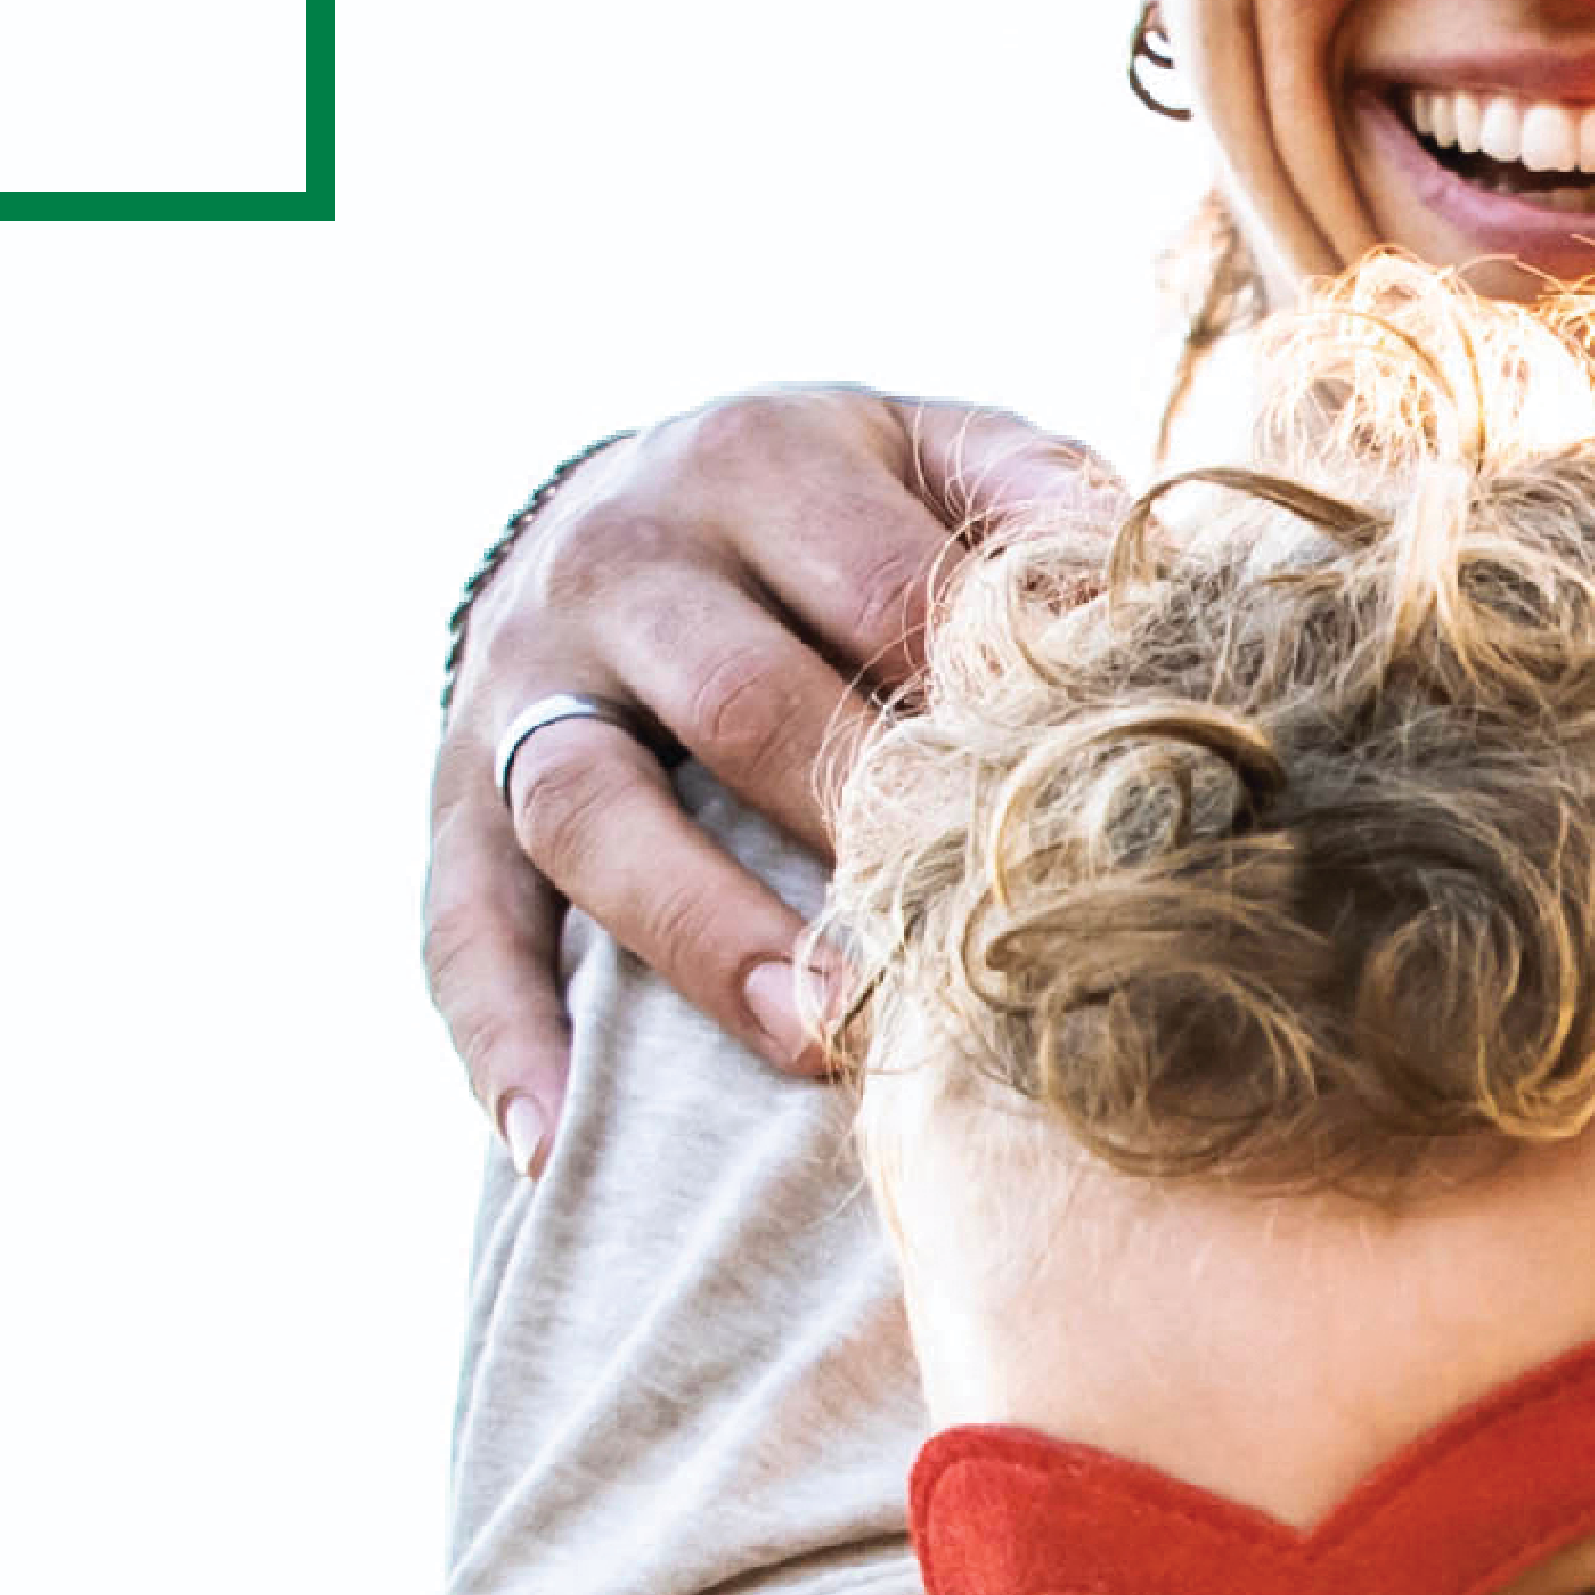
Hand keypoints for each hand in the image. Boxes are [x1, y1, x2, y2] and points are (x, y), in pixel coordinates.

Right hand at [419, 389, 1109, 1162]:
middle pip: (740, 702)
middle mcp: (617, 558)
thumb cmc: (828, 511)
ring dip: (704, 934)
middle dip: (860, 830)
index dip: (981, 707)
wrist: (610, 501)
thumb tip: (1142, 594)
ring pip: (590, 812)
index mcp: (755, 458)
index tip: (1077, 815)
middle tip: (974, 951)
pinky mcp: (451, 797)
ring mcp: (518, 684)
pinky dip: (500, 1035)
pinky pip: (459, 922)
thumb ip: (1036, 496)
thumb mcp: (930, 452)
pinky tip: (554, 1143)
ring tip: (813, 1042)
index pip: (884, 590)